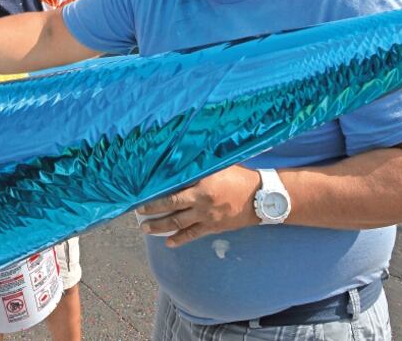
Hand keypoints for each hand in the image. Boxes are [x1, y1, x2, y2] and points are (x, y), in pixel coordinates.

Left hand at [136, 165, 260, 246]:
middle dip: (153, 213)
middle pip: (172, 209)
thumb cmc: (240, 176)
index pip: (173, 192)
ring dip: (161, 228)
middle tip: (139, 217)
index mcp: (202, 186)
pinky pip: (193, 235)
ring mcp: (207, 217)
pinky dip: (180, 239)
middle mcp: (202, 203)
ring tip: (146, 229)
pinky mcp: (214, 227)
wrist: (262, 198)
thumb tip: (182, 158)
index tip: (141, 199)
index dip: (156, 198)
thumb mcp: (219, 165)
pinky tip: (169, 242)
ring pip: (179, 224)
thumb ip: (201, 165)